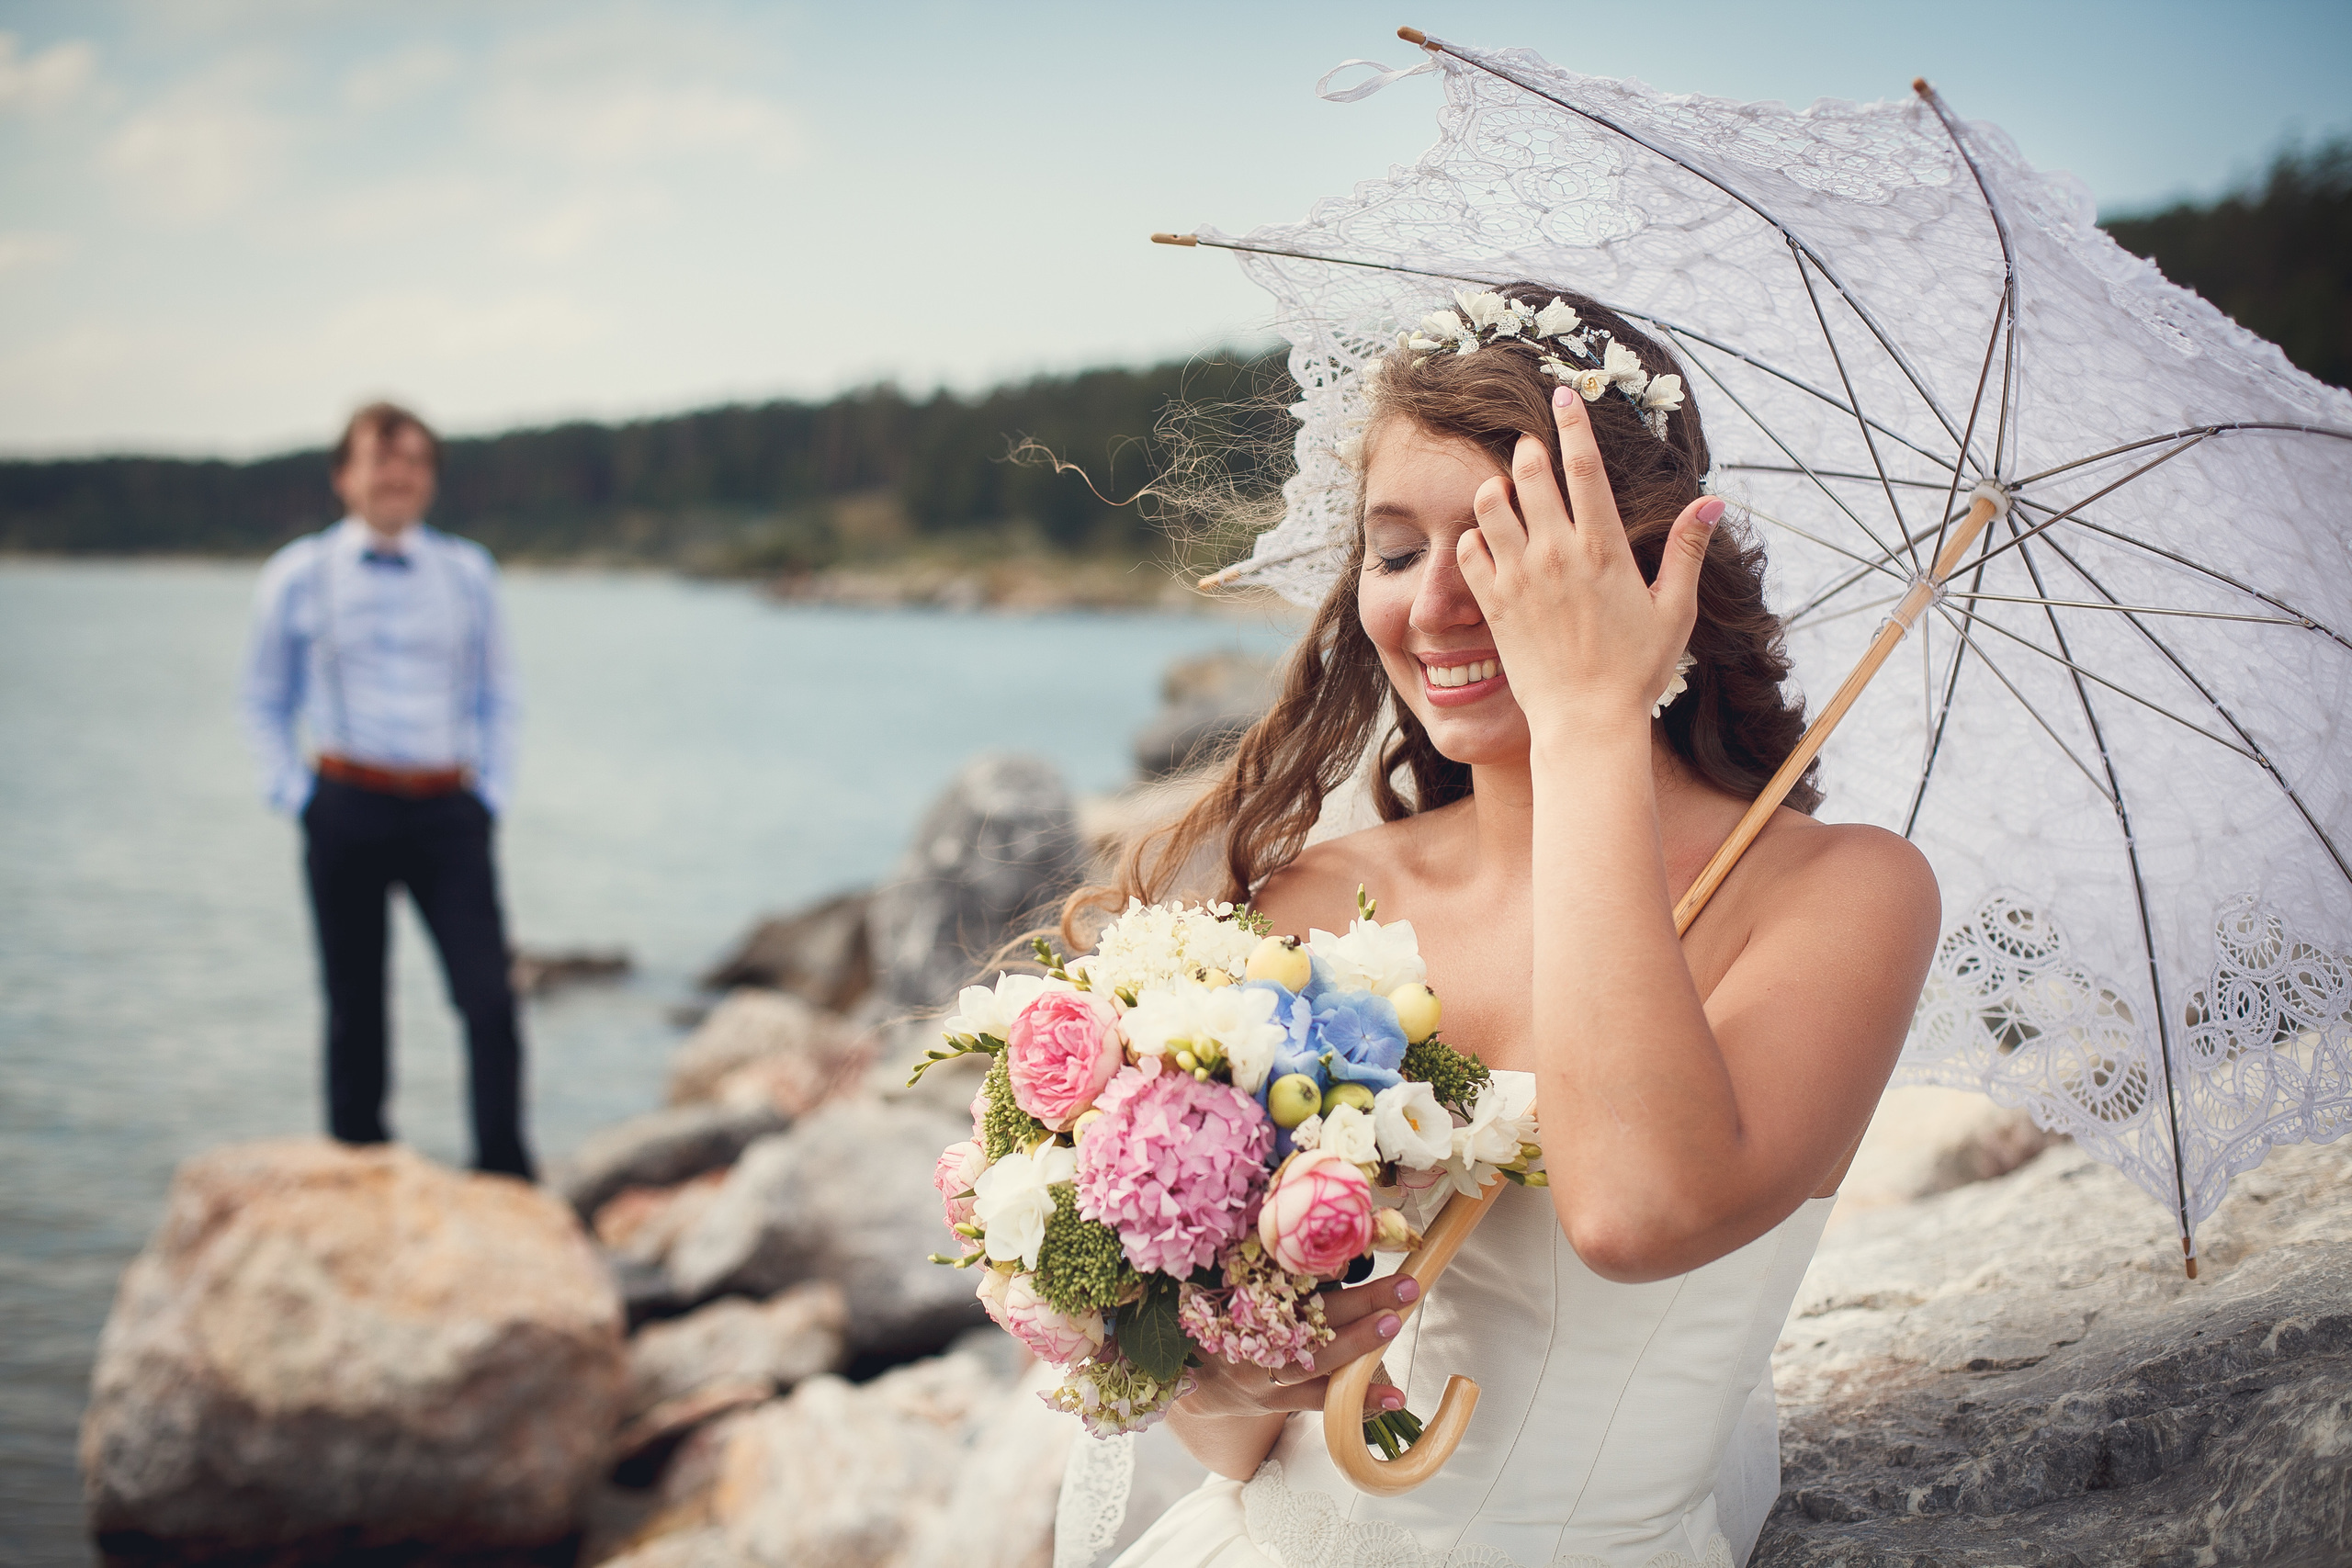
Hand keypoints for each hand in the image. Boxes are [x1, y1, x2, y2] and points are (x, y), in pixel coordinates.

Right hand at [1176, 1273, 1417, 1418]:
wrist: (1204, 1378)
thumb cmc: (1235, 1320)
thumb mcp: (1243, 1288)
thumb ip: (1282, 1271)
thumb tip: (1333, 1243)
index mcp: (1248, 1299)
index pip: (1293, 1280)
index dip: (1329, 1267)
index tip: (1366, 1249)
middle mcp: (1256, 1335)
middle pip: (1313, 1319)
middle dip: (1360, 1303)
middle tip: (1402, 1288)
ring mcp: (1266, 1373)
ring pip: (1317, 1360)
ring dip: (1359, 1344)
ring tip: (1393, 1326)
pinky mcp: (1278, 1401)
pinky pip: (1322, 1400)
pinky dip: (1359, 1399)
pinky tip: (1394, 1396)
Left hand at [1456, 384, 1723, 739]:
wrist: (1586, 722)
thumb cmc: (1636, 670)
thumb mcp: (1675, 609)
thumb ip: (1688, 550)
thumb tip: (1711, 501)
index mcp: (1604, 547)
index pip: (1584, 466)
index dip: (1573, 424)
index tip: (1562, 394)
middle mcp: (1557, 553)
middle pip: (1531, 473)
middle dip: (1530, 451)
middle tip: (1532, 451)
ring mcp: (1520, 577)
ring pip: (1491, 504)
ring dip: (1497, 489)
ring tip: (1509, 496)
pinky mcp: (1493, 604)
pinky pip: (1468, 549)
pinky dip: (1474, 537)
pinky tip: (1489, 543)